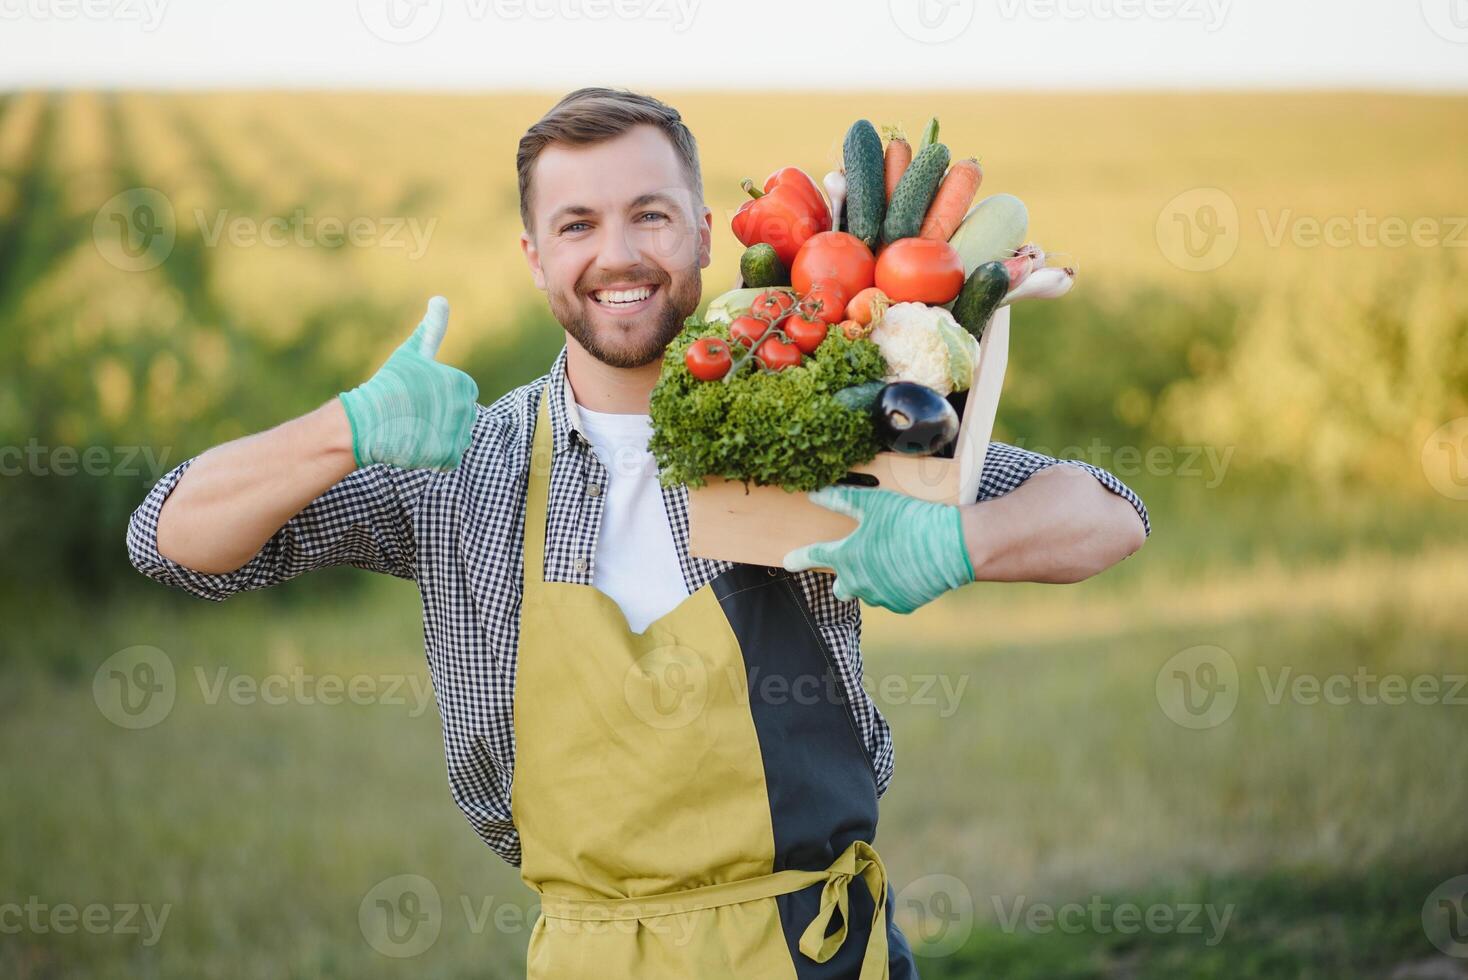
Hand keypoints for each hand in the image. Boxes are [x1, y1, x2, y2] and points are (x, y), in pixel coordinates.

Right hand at [337, 296, 478, 470]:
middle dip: (439, 420)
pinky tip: (416, 445)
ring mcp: (457, 433)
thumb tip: (440, 298)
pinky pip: (449, 459)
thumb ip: (431, 329)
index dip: (438, 399)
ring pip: (455, 439)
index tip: (418, 398)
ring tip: (414, 429)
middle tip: (413, 415)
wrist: (367, 421)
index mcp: (462, 384)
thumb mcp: (411, 354)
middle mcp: (465, 407)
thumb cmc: (388, 385)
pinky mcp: (448, 455)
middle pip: (459, 420)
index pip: (460, 396)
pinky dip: (434, 457)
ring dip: (437, 438)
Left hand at [782, 485, 974, 613]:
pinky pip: (891, 597)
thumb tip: (815, 493)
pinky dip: (895, 586)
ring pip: (868, 592)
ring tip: (891, 559)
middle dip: (844, 576)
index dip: (798, 557)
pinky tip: (908, 569)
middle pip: (840, 587)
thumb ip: (841, 499)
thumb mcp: (873, 503)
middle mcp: (859, 583)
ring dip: (872, 580)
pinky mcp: (902, 605)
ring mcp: (881, 597)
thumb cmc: (910, 521)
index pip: (814, 556)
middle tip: (858, 559)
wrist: (951, 547)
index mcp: (847, 558)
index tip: (787, 561)